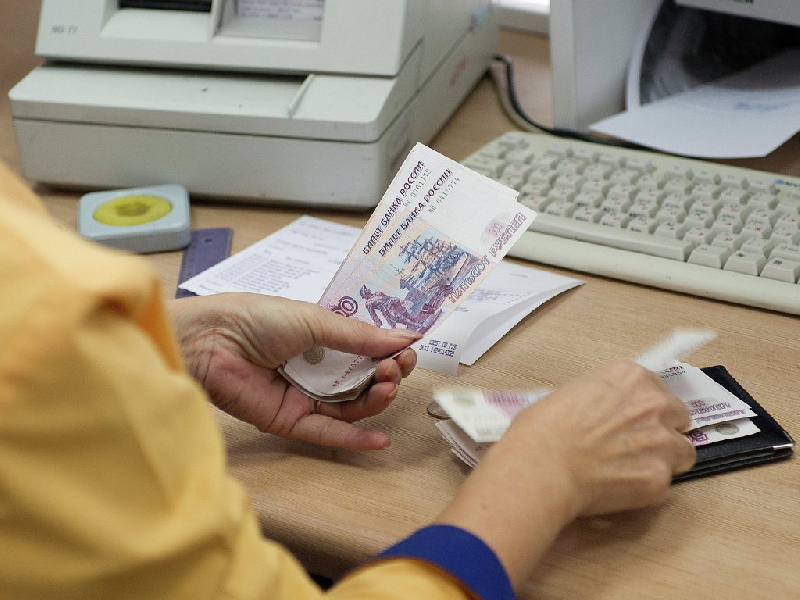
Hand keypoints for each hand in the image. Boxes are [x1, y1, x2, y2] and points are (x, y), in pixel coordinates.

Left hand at [168, 293, 418, 449]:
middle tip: (397, 366)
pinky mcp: (290, 421)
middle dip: (388, 375)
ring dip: (377, 399)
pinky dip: (355, 439)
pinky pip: (327, 432)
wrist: (210, 339)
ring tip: (388, 384)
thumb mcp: (316, 320)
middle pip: (365, 382)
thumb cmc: (258, 318)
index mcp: (324, 341)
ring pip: (352, 408)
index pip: (368, 353)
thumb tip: (408, 337)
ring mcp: (305, 397)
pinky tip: (380, 438)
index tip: (408, 350)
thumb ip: (360, 335)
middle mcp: (318, 370)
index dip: (390, 354)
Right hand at [508, 360, 695, 515]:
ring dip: (663, 458)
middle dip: (661, 429)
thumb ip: (604, 398)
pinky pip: (664, 483)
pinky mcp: (659, 479)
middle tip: (636, 442)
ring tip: (631, 467)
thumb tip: (608, 413)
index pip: (658, 388)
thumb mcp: (572, 393)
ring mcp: (661, 442)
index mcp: (631, 378)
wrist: (542, 466)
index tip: (638, 416)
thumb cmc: (544, 431)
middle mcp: (653, 405)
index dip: (646, 405)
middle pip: (679, 416)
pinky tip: (619, 485)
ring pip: (682, 451)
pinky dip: (645, 486)